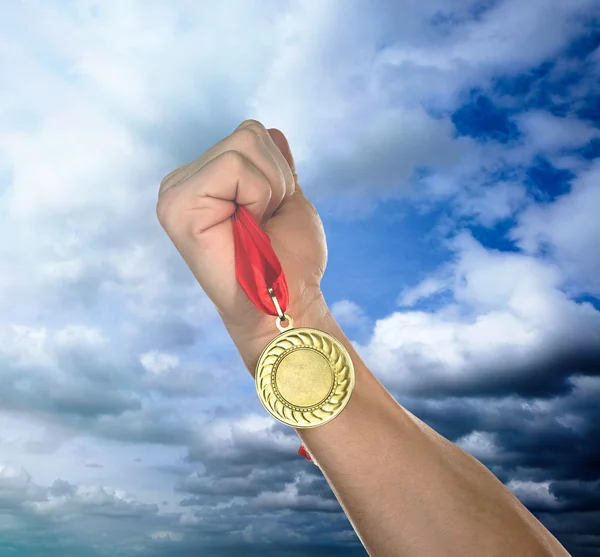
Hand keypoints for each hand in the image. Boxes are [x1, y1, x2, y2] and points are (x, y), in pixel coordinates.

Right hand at [156, 120, 328, 372]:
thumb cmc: (290, 263)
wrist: (287, 305)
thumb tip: (273, 130)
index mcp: (203, 182)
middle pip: (249, 134)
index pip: (251, 135)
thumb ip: (273, 166)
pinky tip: (248, 228)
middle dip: (276, 180)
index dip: (278, 174)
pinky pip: (234, 166)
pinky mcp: (177, 206)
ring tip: (256, 228)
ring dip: (271, 190)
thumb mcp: (286, 201)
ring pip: (245, 145)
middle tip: (265, 225)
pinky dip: (260, 197)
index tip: (270, 217)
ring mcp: (175, 194)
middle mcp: (181, 184)